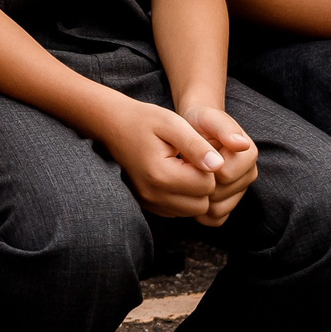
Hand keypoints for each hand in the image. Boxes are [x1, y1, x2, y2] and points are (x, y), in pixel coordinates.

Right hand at [97, 95, 225, 220]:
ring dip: (194, 192)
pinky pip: (178, 211)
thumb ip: (197, 145)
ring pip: (191, 211)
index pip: (207, 185)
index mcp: (161, 175)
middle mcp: (153, 195)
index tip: (196, 149)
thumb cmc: (144, 120)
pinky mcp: (147, 205)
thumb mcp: (173, 123)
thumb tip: (218, 165)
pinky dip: (182, 197)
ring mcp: (148, 203)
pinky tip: (174, 175)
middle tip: (191, 159)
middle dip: (204, 183)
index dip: (209, 166)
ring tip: (183, 166)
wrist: (112, 125)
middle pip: (202, 204)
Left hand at [178, 103, 258, 225]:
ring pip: (217, 211)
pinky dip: (200, 212)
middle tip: (191, 165)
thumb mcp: (207, 118)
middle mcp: (249, 175)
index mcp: (248, 155)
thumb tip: (241, 144)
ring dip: (198, 197)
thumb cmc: (200, 123)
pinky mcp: (229, 203)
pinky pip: (215, 219)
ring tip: (191, 177)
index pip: (224, 175)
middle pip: (219, 195)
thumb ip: (223, 128)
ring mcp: (240, 191)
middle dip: (200, 183)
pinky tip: (191, 192)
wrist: (195, 130)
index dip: (204, 168)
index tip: (196, 153)